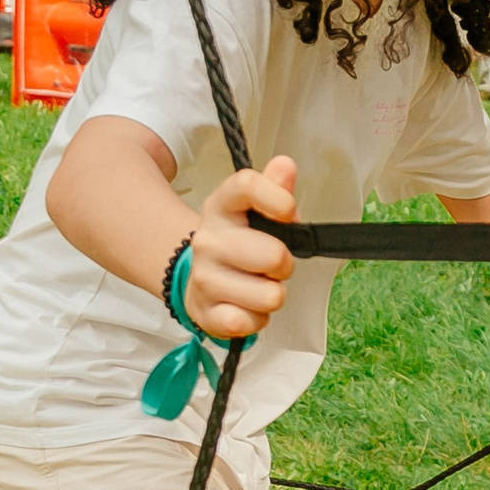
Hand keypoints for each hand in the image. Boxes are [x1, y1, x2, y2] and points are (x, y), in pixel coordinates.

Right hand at [186, 155, 297, 338]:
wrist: (200, 277)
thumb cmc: (240, 242)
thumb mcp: (256, 211)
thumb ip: (275, 188)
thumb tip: (286, 166)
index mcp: (222, 206)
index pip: (246, 185)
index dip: (276, 197)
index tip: (288, 212)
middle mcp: (207, 239)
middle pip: (272, 254)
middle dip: (284, 265)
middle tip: (272, 265)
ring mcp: (203, 277)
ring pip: (270, 296)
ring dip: (272, 295)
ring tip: (258, 286)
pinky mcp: (204, 312)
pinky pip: (249, 323)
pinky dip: (256, 320)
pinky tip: (246, 307)